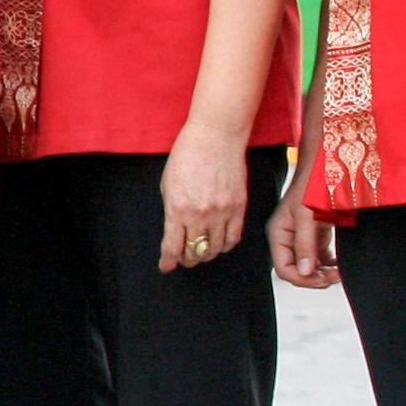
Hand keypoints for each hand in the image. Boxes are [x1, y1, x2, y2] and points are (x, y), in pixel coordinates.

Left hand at [157, 122, 250, 273]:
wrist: (215, 138)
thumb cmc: (187, 156)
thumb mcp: (168, 184)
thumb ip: (171, 210)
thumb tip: (174, 230)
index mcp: (177, 209)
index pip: (173, 247)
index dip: (168, 262)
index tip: (166, 267)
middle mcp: (200, 215)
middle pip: (195, 251)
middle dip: (187, 259)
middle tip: (183, 259)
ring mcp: (222, 212)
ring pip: (215, 249)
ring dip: (206, 254)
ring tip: (201, 252)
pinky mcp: (239, 207)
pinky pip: (234, 237)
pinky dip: (225, 246)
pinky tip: (219, 244)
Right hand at [268, 183, 342, 289]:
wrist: (325, 166)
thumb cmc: (312, 184)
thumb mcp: (307, 215)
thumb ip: (305, 244)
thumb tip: (304, 271)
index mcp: (278, 234)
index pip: (284, 268)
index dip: (303, 279)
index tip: (324, 278)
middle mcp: (287, 238)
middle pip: (296, 270)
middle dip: (315, 277)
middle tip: (335, 275)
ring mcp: (301, 237)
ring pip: (308, 266)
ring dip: (323, 273)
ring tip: (339, 271)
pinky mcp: (315, 234)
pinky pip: (319, 257)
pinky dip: (329, 264)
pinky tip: (339, 263)